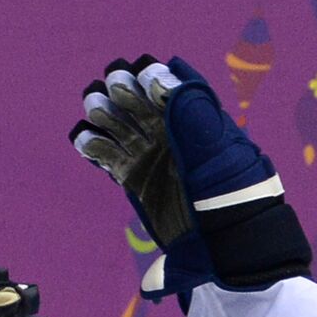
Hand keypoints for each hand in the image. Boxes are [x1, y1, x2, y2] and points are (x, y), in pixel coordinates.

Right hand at [70, 54, 310, 299]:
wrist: (229, 241)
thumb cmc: (232, 195)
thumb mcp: (218, 158)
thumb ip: (192, 123)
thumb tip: (164, 87)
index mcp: (194, 123)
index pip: (169, 91)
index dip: (154, 79)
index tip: (144, 75)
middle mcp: (171, 135)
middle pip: (139, 103)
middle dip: (123, 90)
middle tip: (112, 88)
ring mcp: (151, 156)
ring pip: (120, 127)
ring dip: (104, 114)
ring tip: (95, 110)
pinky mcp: (135, 178)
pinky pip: (109, 157)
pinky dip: (93, 146)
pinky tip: (84, 140)